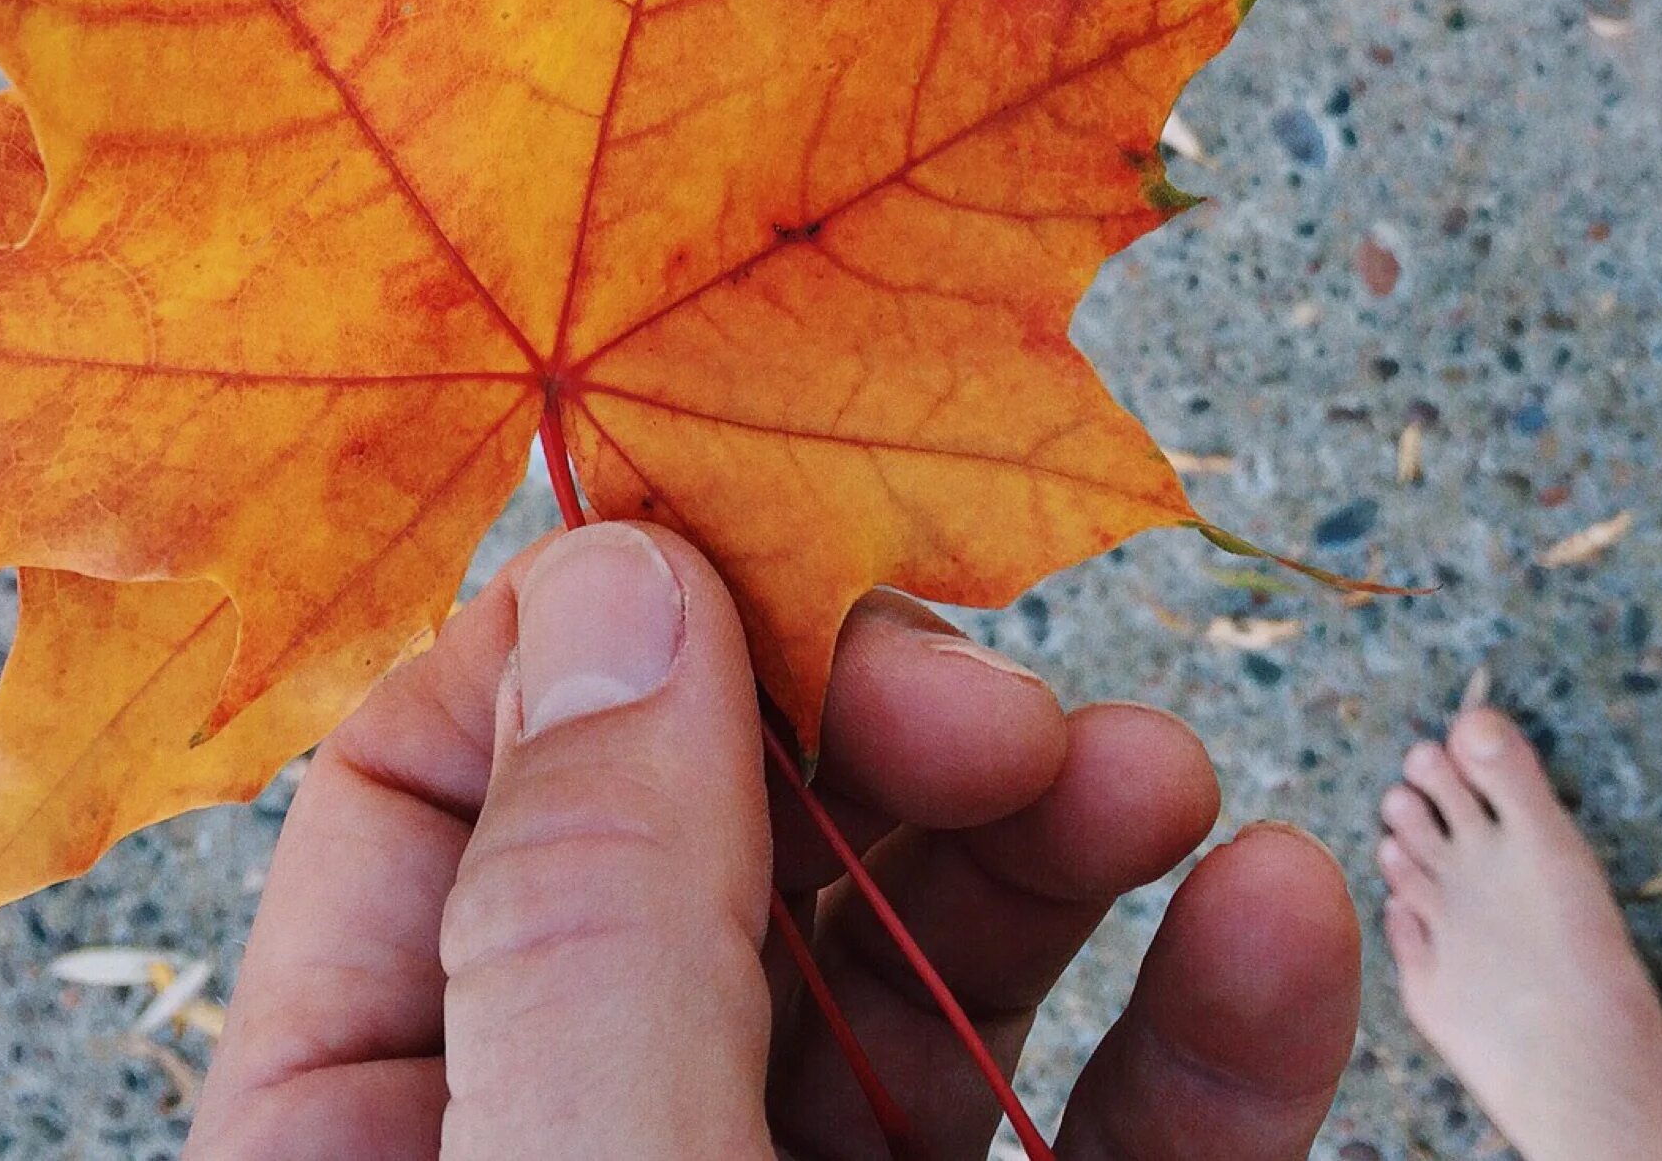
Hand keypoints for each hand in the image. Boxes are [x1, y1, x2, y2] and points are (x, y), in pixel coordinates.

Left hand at [189, 521, 1359, 1158]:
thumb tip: (617, 577)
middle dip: (880, 728)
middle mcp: (583, 1145)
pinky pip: (1114, 1139)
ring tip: (1169, 777)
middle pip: (718, 841)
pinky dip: (1210, 1029)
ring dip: (1065, 838)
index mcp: (381, 1134)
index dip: (615, 639)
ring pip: (930, 965)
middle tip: (1011, 713)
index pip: (436, 784)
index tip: (794, 558)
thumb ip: (593, 929)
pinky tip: (1279, 919)